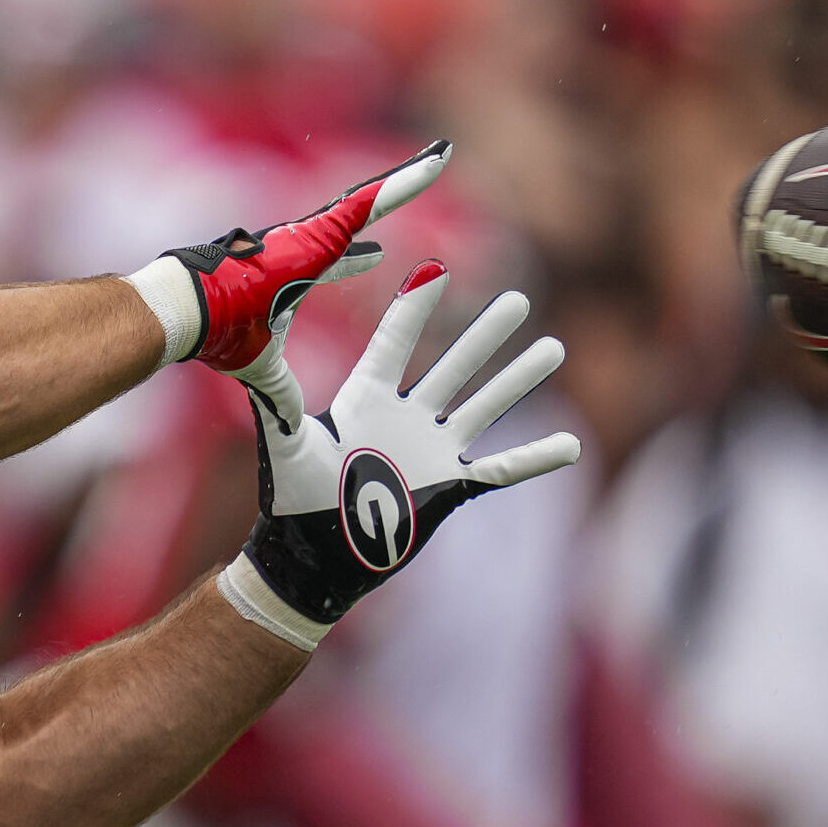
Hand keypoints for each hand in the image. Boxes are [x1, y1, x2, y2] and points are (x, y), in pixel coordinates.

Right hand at [122, 141, 451, 415]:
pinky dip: (407, 183)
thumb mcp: (262, 368)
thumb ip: (281, 391)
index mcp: (291, 274)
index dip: (354, 261)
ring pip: (372, 198)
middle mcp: (304, 246)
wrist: (194, 314)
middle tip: (423, 175)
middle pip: (357, 216)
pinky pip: (372, 201)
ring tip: (442, 155)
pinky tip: (438, 163)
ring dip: (409, 178)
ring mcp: (312, 235)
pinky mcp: (318, 232)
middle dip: (390, 195)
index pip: (333, 263)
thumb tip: (288, 424)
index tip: (375, 257)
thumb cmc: (219, 337)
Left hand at [216, 264, 581, 649]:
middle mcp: (403, 419)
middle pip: (454, 365)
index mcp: (364, 399)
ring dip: (518, 380)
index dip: (417, 307)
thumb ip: (276, 390)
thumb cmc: (290, 497)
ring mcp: (429, 453)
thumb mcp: (283, 436)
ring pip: (484, 407)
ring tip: (553, 347)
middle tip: (518, 298)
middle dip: (486, 334)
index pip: (397, 342)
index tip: (437, 268)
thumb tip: (256, 341)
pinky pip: (500, 470)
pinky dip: (535, 459)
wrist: (311, 558)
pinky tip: (572, 445)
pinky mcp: (447, 490)